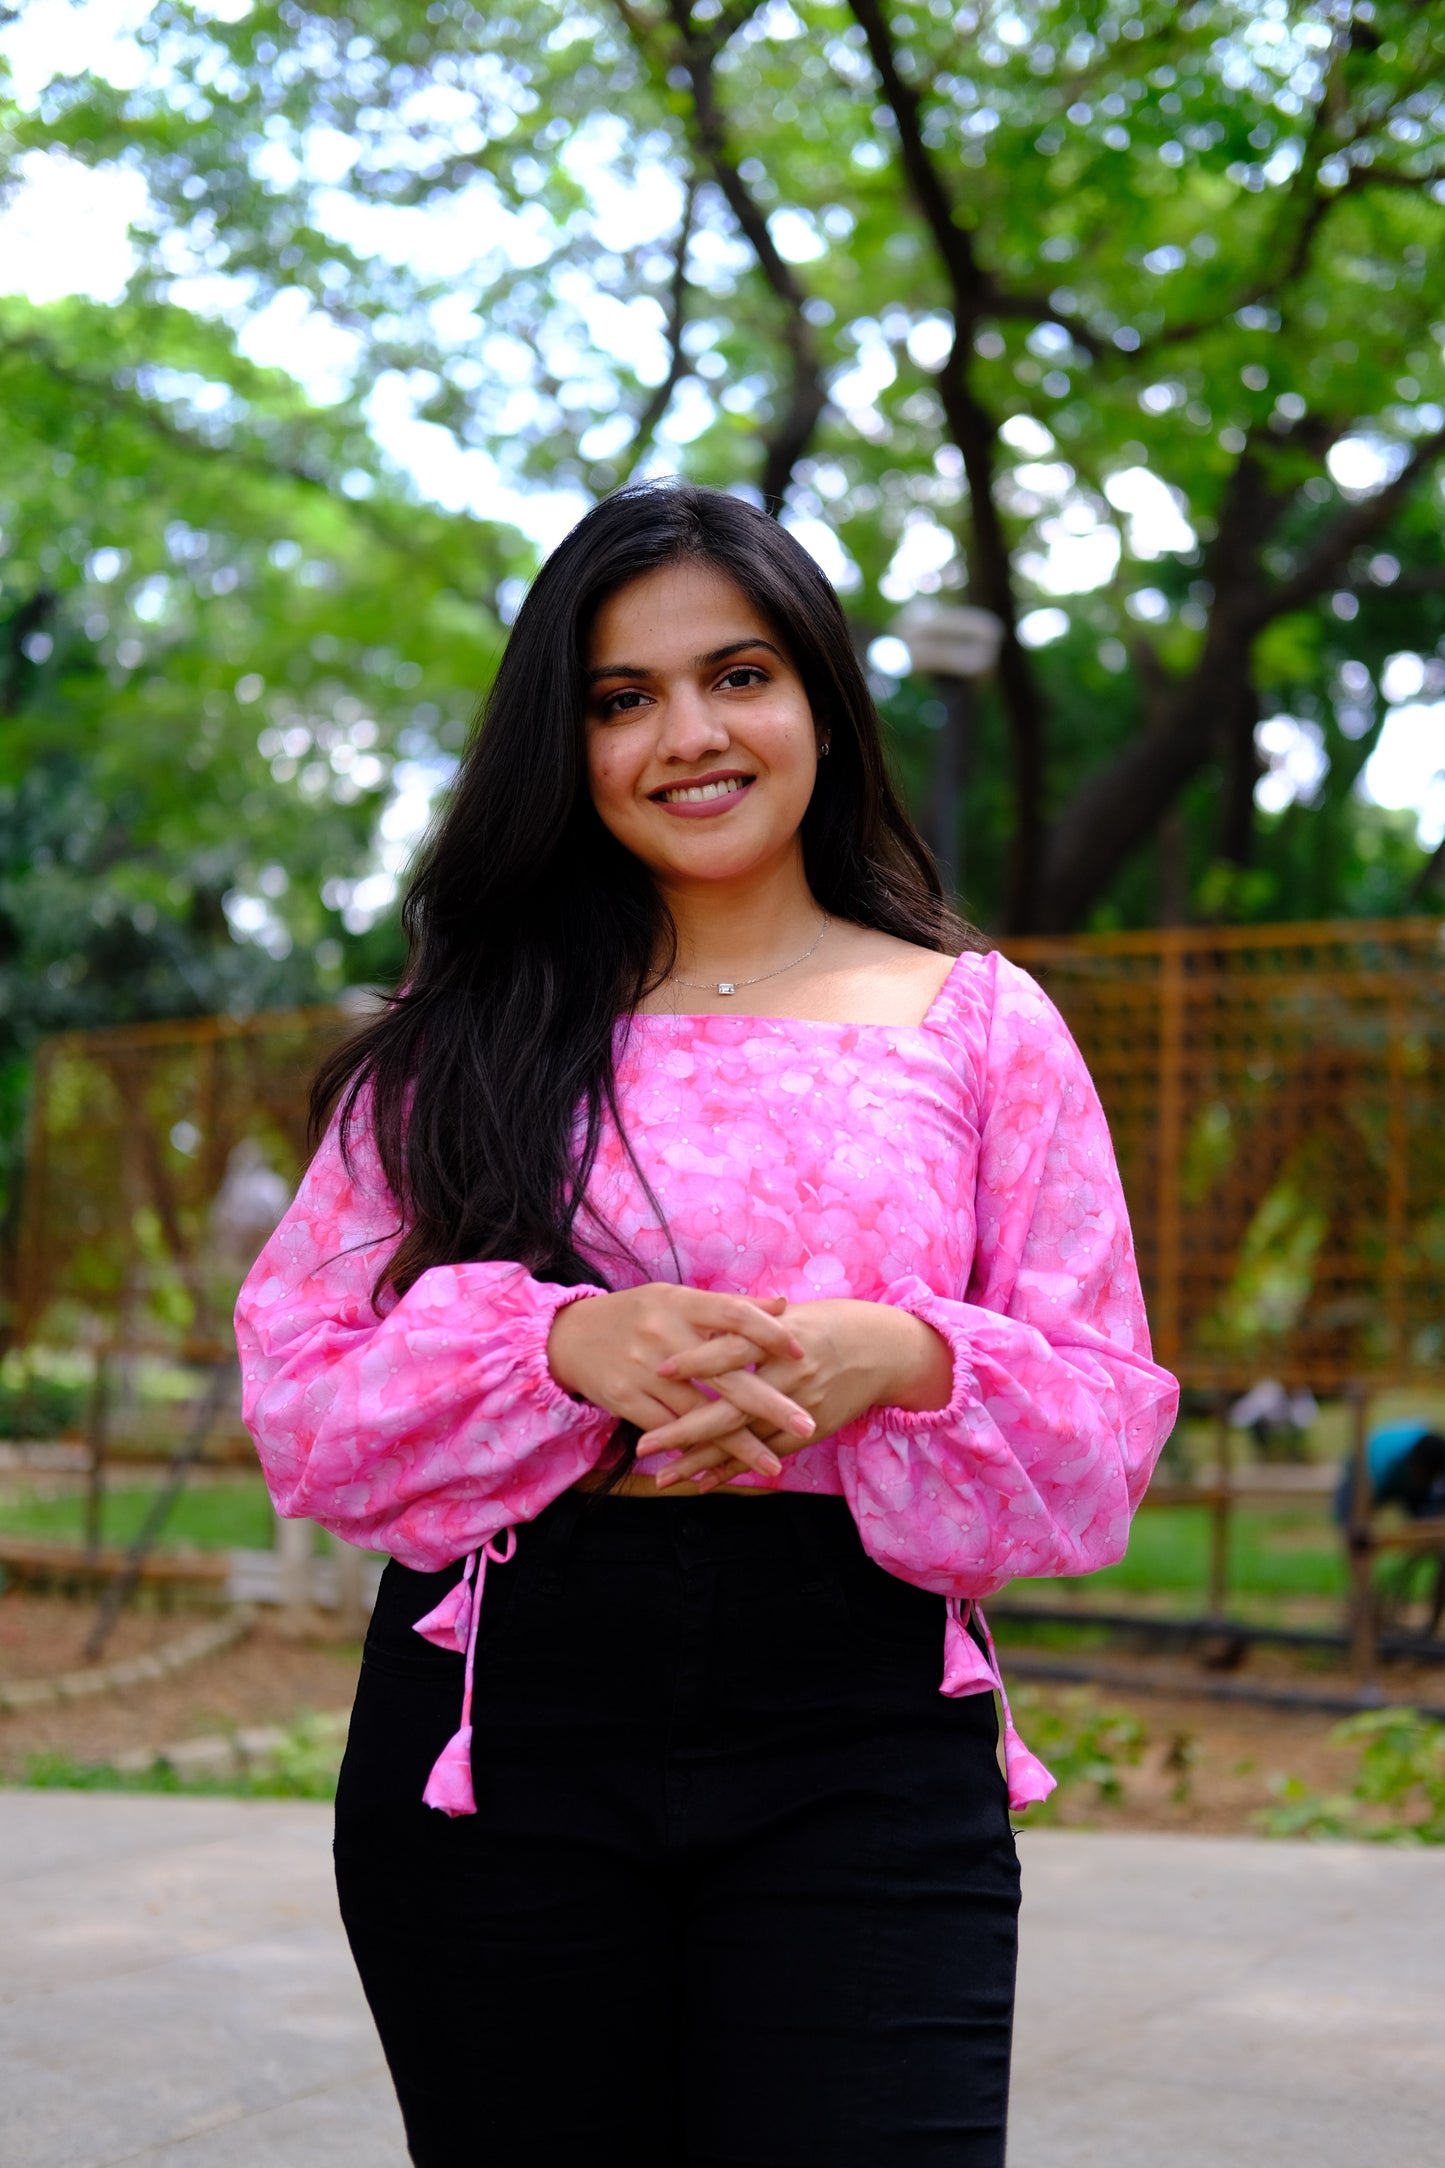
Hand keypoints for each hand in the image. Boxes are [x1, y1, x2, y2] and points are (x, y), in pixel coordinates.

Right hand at [546, 1284, 817, 1483]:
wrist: (567, 1335)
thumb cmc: (636, 1315)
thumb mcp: (677, 1299)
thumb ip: (729, 1307)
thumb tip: (784, 1306)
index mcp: (680, 1303)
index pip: (733, 1314)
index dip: (769, 1333)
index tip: (802, 1354)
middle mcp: (662, 1334)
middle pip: (724, 1373)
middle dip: (769, 1403)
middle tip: (806, 1423)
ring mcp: (642, 1369)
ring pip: (699, 1413)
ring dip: (738, 1442)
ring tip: (771, 1463)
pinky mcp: (624, 1398)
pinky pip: (667, 1430)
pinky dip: (695, 1450)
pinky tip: (720, 1467)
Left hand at [636, 1298, 952, 1489]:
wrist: (884, 1349)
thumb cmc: (829, 1323)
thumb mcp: (789, 1314)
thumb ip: (746, 1321)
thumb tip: (696, 1323)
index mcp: (779, 1338)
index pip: (731, 1349)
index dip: (696, 1360)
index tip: (658, 1369)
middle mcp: (788, 1376)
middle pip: (730, 1408)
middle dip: (684, 1429)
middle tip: (644, 1444)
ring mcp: (799, 1408)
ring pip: (744, 1440)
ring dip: (702, 1461)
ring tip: (664, 1477)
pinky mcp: (809, 1430)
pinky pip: (766, 1454)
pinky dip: (734, 1468)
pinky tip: (702, 1482)